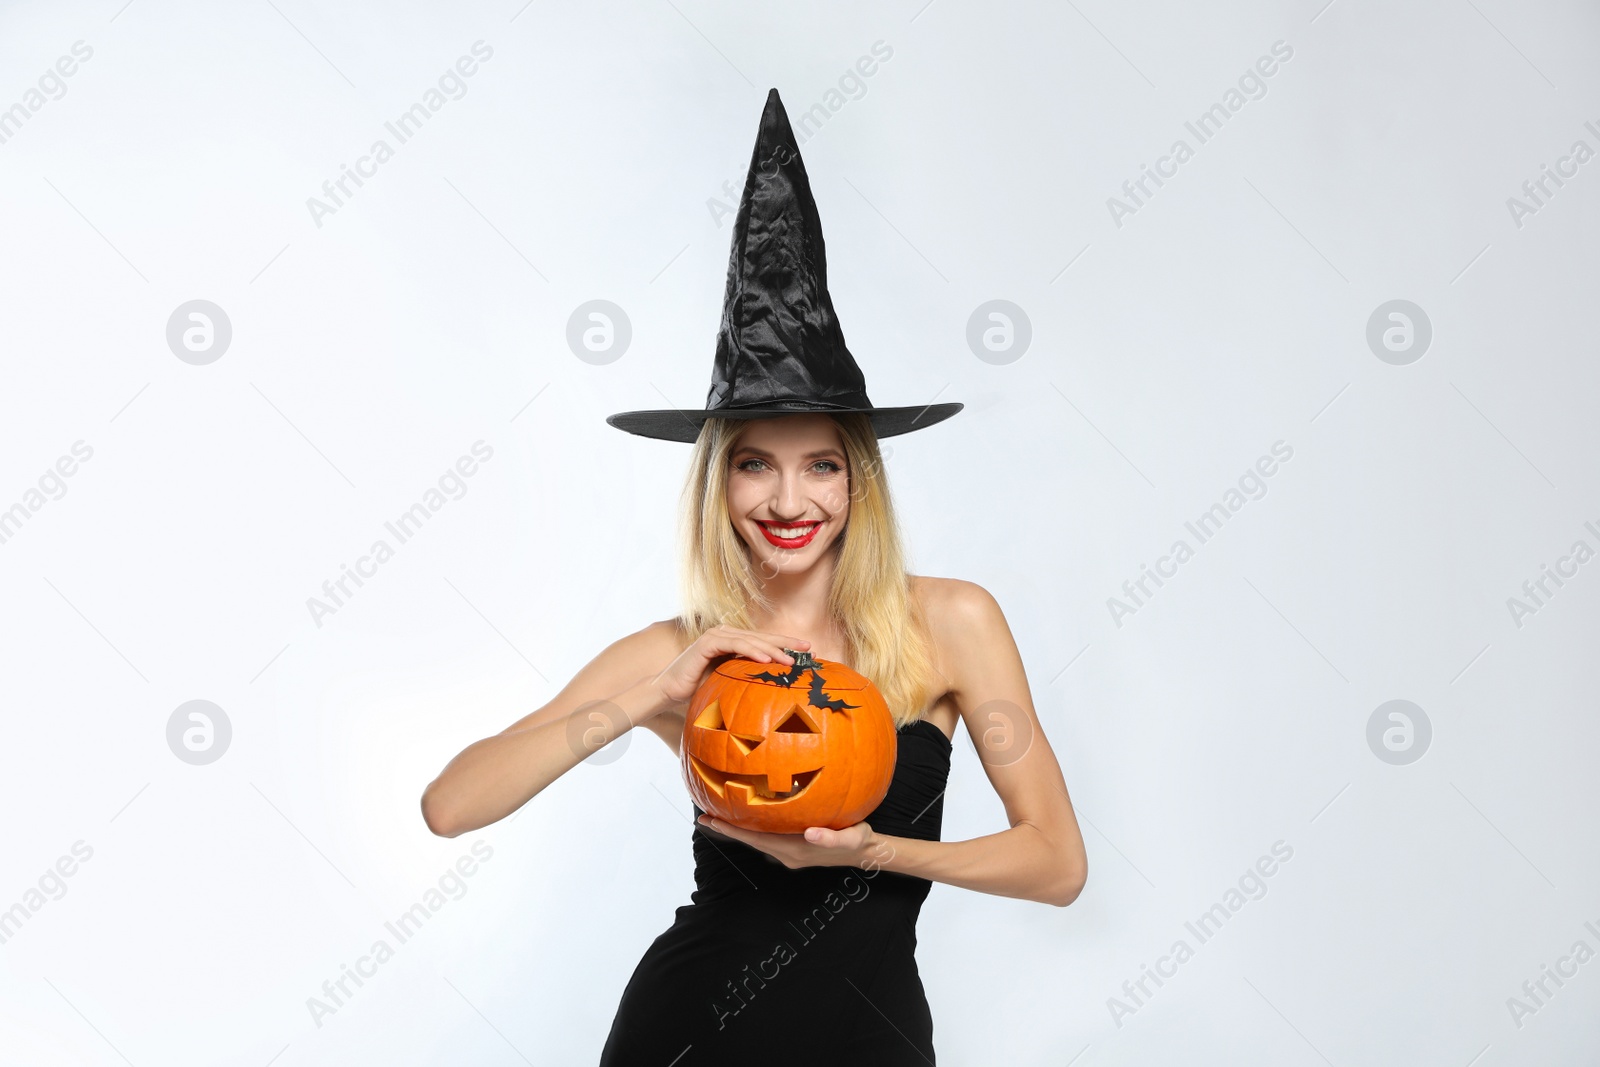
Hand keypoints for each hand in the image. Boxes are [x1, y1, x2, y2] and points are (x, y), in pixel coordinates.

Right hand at [653, 625, 811, 705]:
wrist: (668, 692)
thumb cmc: (698, 691)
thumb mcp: (729, 685)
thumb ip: (747, 681)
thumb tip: (774, 695)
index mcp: (734, 642)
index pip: (765, 641)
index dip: (787, 645)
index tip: (808, 652)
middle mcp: (726, 634)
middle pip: (763, 637)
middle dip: (786, 643)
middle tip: (809, 649)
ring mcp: (717, 636)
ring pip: (752, 640)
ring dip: (772, 650)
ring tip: (790, 661)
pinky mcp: (707, 642)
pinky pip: (735, 645)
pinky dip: (751, 651)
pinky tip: (766, 660)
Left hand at [696, 814, 880, 869]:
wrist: (867, 852)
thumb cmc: (859, 841)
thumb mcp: (851, 837)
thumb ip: (830, 838)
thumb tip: (811, 834)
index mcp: (796, 850)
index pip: (757, 839)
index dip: (734, 829)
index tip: (712, 820)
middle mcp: (787, 854)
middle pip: (751, 840)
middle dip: (728, 829)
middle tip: (704, 816)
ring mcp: (790, 853)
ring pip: (757, 839)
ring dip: (739, 829)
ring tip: (719, 814)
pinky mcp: (794, 847)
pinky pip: (767, 836)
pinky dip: (753, 827)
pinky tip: (748, 816)